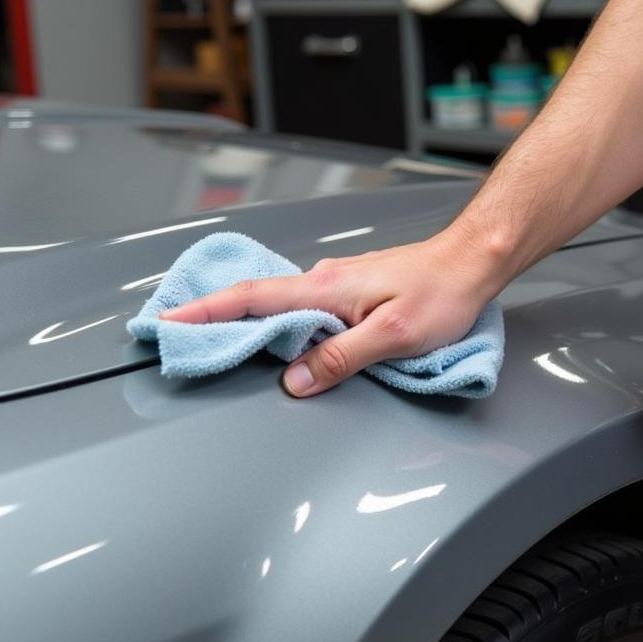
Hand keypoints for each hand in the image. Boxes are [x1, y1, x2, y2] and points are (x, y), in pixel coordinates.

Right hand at [159, 231, 499, 396]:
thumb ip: (342, 358)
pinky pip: (305, 307)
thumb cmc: (442, 294)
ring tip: (219, 341)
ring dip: (249, 320)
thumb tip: (297, 380)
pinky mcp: (352, 291)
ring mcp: (338, 283)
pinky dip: (282, 320)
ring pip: (282, 304)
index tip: (169, 321)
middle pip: (258, 300)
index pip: (253, 298)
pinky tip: (282, 336)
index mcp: (328, 288)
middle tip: (179, 336)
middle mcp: (326, 280)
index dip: (207, 310)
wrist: (473, 261)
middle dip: (215, 316)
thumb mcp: (394, 337)